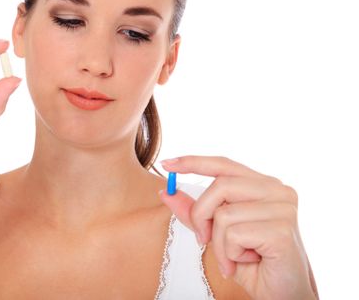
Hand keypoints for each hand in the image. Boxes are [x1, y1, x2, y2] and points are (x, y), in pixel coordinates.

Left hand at [158, 155, 316, 299]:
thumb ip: (195, 211)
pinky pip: (234, 235)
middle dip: (201, 215)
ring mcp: (283, 208)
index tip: (166, 164)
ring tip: (233, 258)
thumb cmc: (253, 261)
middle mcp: (277, 190)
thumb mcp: (217, 233)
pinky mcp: (282, 230)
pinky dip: (230, 254)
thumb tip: (166, 191)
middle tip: (204, 239)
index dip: (193, 162)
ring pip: (224, 214)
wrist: (283, 294)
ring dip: (219, 243)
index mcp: (262, 185)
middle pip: (219, 186)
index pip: (223, 165)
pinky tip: (247, 261)